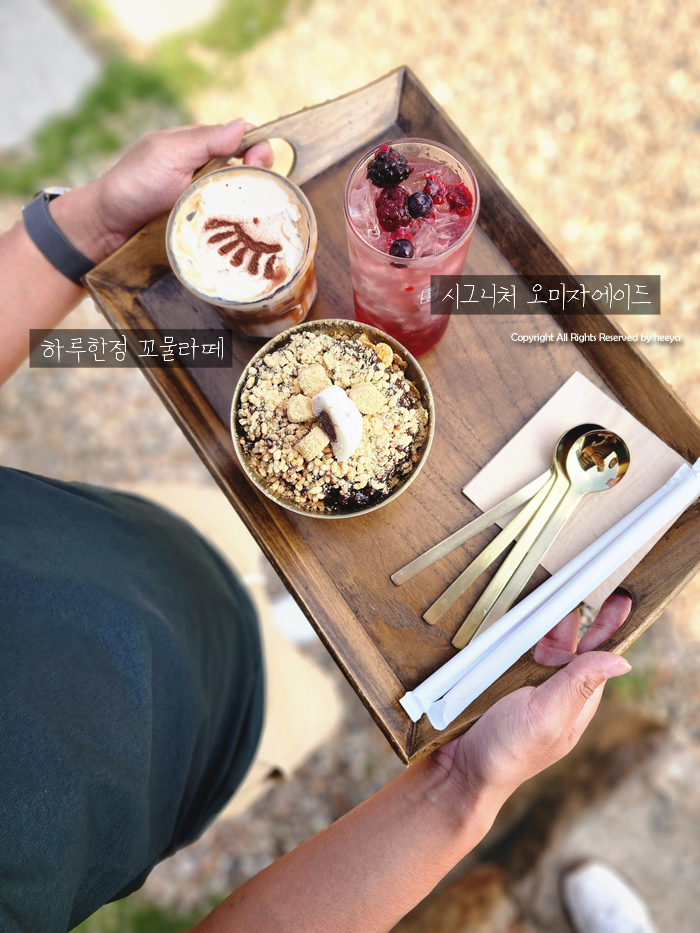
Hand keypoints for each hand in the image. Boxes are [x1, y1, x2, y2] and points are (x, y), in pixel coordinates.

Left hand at [50, 120, 272, 263]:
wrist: (108, 226)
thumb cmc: (133, 183)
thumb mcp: (168, 154)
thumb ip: (204, 140)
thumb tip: (243, 124)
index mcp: (201, 145)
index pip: (244, 139)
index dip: (259, 148)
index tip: (260, 164)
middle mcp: (208, 171)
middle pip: (250, 170)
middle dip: (262, 178)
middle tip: (257, 194)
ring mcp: (208, 200)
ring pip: (244, 199)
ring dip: (254, 207)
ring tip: (258, 219)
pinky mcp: (206, 226)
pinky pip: (231, 224)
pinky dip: (241, 227)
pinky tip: (247, 235)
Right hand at [435, 592, 632, 802]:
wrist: (458, 770)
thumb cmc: (507, 752)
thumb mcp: (548, 716)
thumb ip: (580, 684)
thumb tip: (622, 661)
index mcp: (576, 698)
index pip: (600, 654)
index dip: (610, 626)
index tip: (618, 597)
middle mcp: (555, 688)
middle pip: (572, 640)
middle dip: (577, 609)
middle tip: (580, 577)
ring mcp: (526, 682)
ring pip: (541, 638)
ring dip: (545, 615)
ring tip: (551, 586)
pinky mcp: (500, 678)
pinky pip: (513, 645)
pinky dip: (516, 627)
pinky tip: (516, 610)